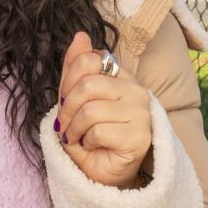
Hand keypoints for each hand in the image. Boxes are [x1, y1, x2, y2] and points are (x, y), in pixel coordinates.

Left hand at [56, 32, 151, 188]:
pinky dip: (87, 142)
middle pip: (88, 84)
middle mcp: (136, 90)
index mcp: (122, 75)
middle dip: (67, 108)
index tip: (65, 100)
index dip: (68, 81)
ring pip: (90, 110)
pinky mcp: (140, 137)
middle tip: (67, 124)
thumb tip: (80, 35)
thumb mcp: (75, 97)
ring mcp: (141, 114)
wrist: (101, 171)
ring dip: (74, 129)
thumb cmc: (88, 133)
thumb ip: (76, 67)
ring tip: (78, 137)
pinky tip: (94, 147)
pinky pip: (98, 131)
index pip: (89, 60)